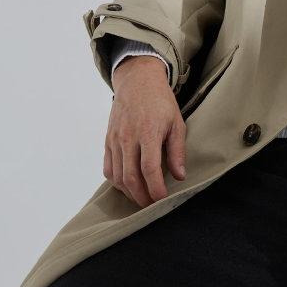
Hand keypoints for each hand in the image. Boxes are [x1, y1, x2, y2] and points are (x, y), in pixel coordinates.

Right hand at [104, 55, 186, 206]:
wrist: (137, 81)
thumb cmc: (160, 101)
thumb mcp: (176, 123)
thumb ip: (177, 151)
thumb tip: (179, 176)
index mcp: (148, 133)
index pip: (149, 169)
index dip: (155, 189)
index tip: (162, 199)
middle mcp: (128, 138)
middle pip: (130, 178)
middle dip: (141, 197)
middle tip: (152, 205)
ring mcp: (115, 139)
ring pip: (117, 176)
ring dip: (129, 192)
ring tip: (141, 197)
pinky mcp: (108, 140)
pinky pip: (108, 168)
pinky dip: (116, 181)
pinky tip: (127, 185)